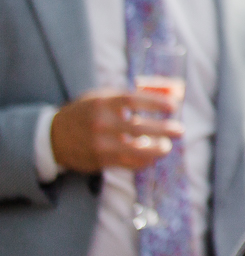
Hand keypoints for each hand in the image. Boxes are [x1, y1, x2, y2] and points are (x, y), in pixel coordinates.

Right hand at [49, 90, 182, 173]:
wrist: (54, 136)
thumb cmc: (87, 112)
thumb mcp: (104, 97)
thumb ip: (133, 95)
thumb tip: (172, 93)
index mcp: (104, 103)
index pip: (134, 99)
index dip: (157, 102)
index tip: (174, 105)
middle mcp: (102, 123)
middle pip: (139, 127)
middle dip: (164, 129)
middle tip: (180, 130)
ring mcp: (100, 143)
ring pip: (136, 150)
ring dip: (157, 150)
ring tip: (167, 147)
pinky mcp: (100, 160)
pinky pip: (129, 163)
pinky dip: (144, 160)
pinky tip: (152, 156)